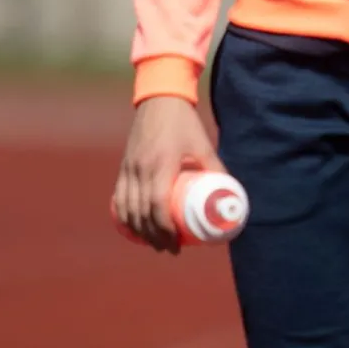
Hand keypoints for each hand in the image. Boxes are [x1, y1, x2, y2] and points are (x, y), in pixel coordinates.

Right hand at [112, 96, 225, 254]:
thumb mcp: (203, 145)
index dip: (165, 229)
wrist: (160, 99)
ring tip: (154, 242)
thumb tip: (229, 193)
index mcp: (162, 163)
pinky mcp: (124, 167)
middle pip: (141, 213)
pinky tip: (134, 227)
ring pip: (127, 209)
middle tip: (169, 248)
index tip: (177, 243)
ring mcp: (129, 168)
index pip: (157, 205)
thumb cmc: (184, 123)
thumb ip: (215, 168)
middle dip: (154, 237)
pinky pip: (119, 198)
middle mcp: (141, 168)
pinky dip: (124, 217)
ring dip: (138, 231)